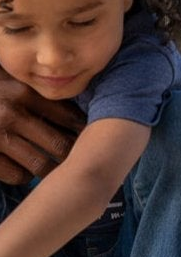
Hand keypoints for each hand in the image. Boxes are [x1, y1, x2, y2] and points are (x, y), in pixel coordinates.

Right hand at [0, 70, 83, 184]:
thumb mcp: (9, 81)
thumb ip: (33, 90)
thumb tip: (74, 105)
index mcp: (23, 93)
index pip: (69, 115)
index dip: (85, 130)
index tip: (95, 136)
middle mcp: (13, 115)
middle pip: (61, 144)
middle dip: (75, 155)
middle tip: (84, 160)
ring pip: (42, 165)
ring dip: (52, 169)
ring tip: (59, 169)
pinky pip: (18, 176)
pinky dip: (26, 176)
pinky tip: (26, 170)